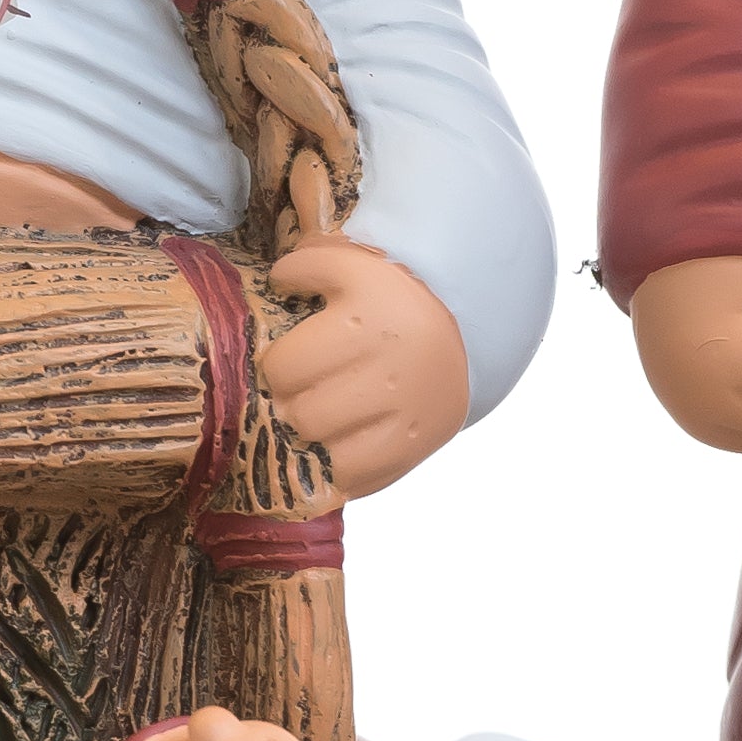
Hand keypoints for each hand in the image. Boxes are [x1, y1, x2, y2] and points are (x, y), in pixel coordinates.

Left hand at [259, 239, 470, 499]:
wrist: (464, 334)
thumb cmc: (393, 299)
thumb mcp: (354, 264)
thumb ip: (306, 263)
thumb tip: (276, 280)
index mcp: (366, 322)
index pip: (284, 368)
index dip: (277, 366)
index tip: (289, 361)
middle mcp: (388, 372)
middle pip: (301, 414)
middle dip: (291, 404)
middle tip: (300, 392)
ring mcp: (404, 418)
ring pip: (325, 450)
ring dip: (313, 436)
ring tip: (320, 417)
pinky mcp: (415, 450)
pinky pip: (357, 477)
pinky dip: (340, 465)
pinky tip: (343, 441)